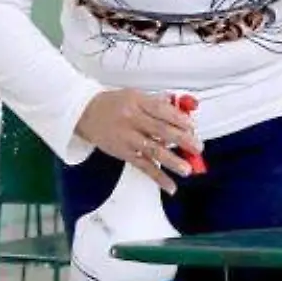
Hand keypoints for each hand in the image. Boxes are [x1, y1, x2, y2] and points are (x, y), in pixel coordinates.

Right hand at [76, 90, 202, 191]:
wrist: (84, 113)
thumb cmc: (112, 104)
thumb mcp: (134, 95)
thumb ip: (157, 103)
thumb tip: (182, 110)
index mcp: (137, 101)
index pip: (162, 110)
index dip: (179, 119)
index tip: (192, 127)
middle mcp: (132, 119)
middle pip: (161, 130)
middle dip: (182, 140)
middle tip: (197, 147)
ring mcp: (127, 137)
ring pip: (153, 149)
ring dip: (172, 161)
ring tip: (186, 169)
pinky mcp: (123, 153)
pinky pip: (143, 166)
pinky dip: (157, 177)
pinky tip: (170, 186)